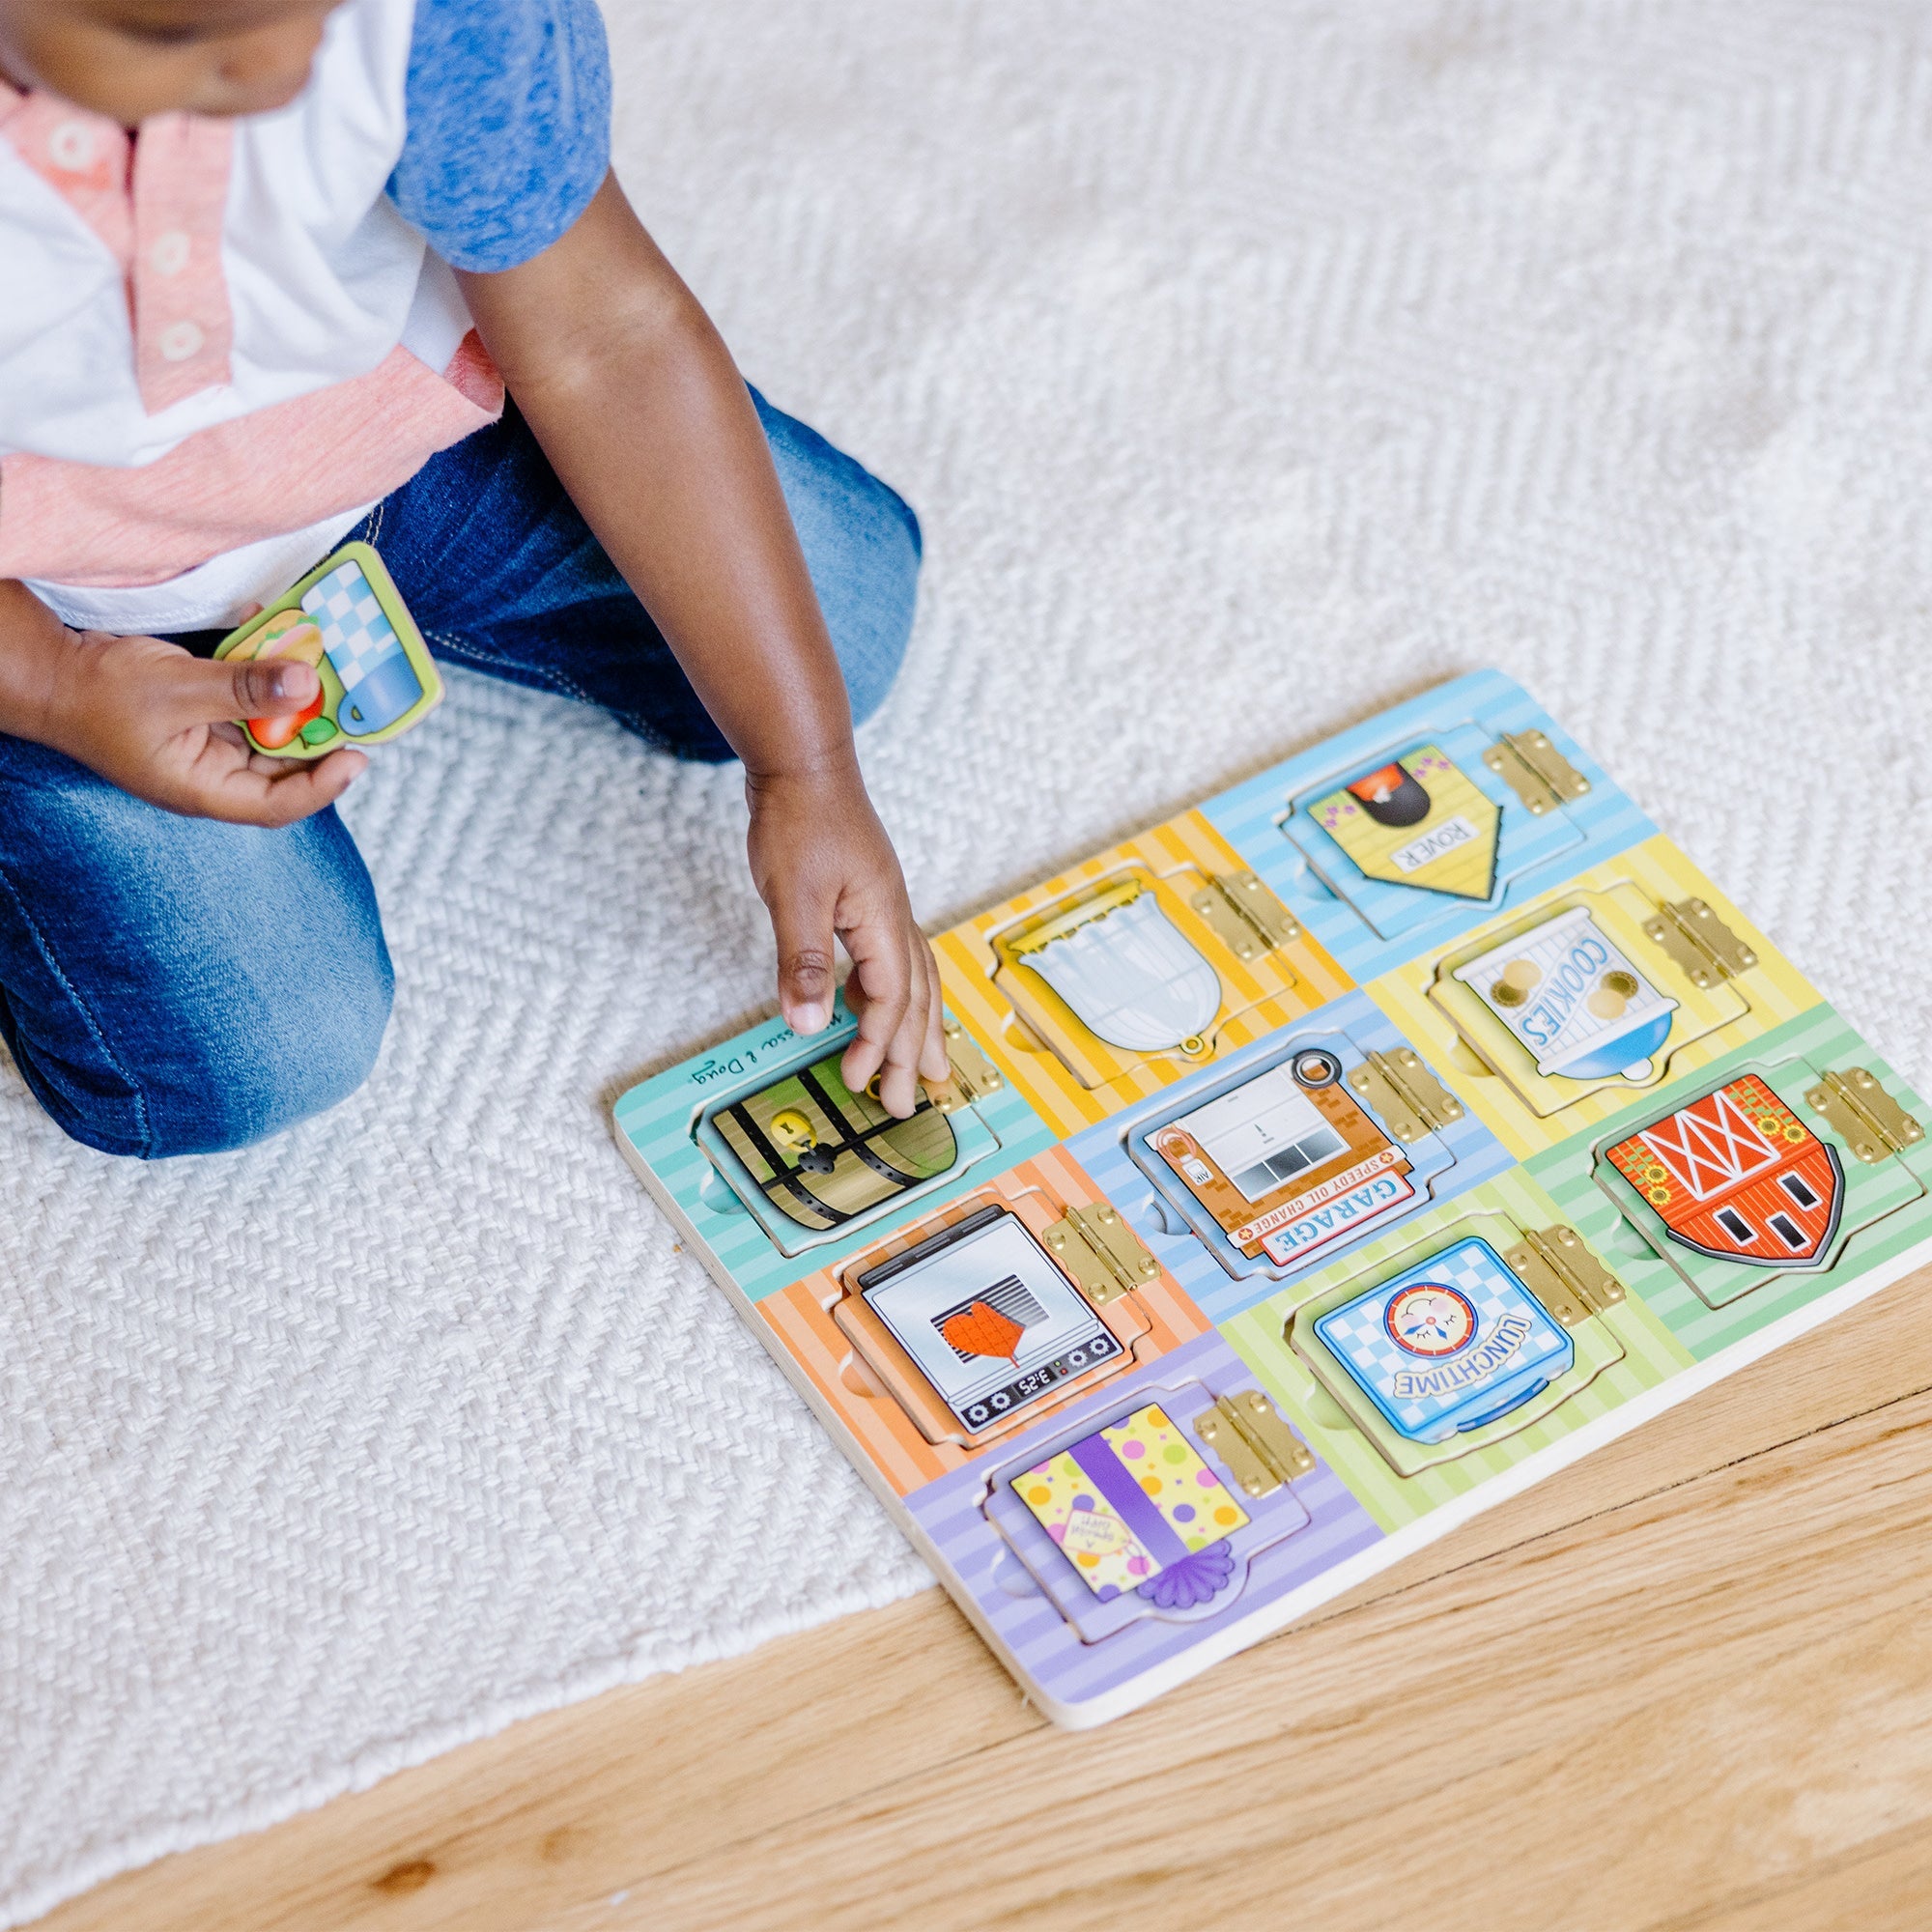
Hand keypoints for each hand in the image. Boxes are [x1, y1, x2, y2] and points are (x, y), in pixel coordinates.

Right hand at [25, 621, 365, 825]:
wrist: (55, 672)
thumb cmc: (98, 693)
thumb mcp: (178, 688)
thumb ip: (244, 689)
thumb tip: (307, 685)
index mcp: (204, 789)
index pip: (278, 804)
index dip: (322, 786)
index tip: (356, 757)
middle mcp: (215, 772)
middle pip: (285, 765)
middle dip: (320, 734)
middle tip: (353, 701)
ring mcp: (213, 743)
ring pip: (274, 730)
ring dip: (299, 700)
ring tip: (327, 669)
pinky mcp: (211, 714)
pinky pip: (253, 701)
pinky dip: (269, 676)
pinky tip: (280, 641)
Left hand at [745, 758, 948, 1117]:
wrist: (803, 761)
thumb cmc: (799, 817)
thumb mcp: (792, 894)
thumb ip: (804, 960)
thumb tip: (809, 1024)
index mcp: (882, 917)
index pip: (890, 998)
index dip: (877, 1044)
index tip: (860, 1081)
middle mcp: (895, 915)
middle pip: (917, 997)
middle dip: (915, 1054)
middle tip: (911, 1103)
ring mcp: (885, 906)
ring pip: (915, 979)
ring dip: (918, 1028)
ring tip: (925, 1067)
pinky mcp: (868, 898)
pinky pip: (895, 958)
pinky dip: (891, 994)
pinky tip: (868, 1006)